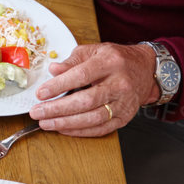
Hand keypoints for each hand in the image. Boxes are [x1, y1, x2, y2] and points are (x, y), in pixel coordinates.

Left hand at [30, 43, 159, 136]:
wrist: (146, 69)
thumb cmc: (116, 59)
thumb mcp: (94, 51)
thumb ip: (72, 61)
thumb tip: (53, 70)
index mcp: (110, 63)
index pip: (81, 75)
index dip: (59, 86)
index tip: (41, 93)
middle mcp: (119, 84)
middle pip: (86, 101)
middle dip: (58, 109)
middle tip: (37, 112)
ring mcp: (124, 103)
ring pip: (93, 118)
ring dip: (66, 123)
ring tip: (46, 123)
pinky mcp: (125, 117)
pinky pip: (102, 129)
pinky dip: (80, 132)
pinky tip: (64, 129)